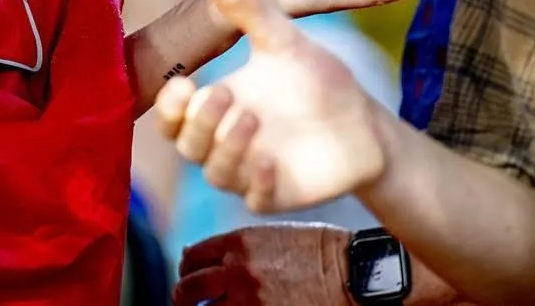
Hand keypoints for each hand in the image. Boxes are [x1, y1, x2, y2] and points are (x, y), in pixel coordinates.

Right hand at [156, 0, 388, 212]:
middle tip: (224, 93)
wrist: (363, 123)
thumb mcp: (284, 42)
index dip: (170, 105)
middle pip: (187, 144)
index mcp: (217, 106)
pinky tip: (269, 161)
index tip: (182, 83)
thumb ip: (251, 12)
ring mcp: (248, 171)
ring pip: (216, 172)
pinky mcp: (276, 195)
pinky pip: (255, 199)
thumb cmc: (315, 81)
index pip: (174, 115)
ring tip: (250, 119)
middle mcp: (224, 142)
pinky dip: (257, 183)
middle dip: (199, 121)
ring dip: (226, 148)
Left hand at [173, 224, 350, 305]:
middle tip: (185, 301)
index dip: (187, 269)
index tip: (188, 276)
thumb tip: (205, 257)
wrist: (351, 273)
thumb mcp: (274, 235)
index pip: (193, 257)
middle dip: (183, 296)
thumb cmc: (318, 252)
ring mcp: (249, 299)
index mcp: (239, 243)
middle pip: (189, 288)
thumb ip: (240, 246)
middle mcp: (237, 270)